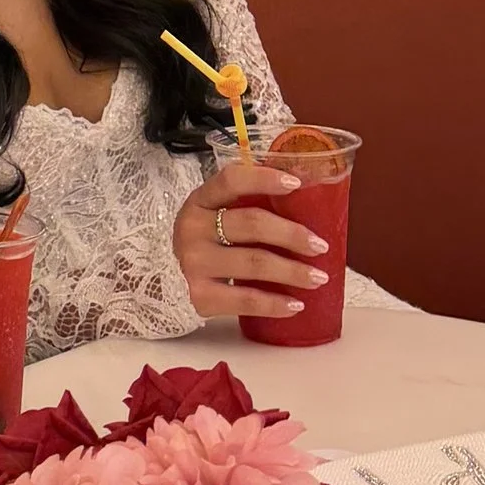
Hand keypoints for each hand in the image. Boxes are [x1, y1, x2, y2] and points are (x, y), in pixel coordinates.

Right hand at [174, 159, 330, 324]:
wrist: (165, 283)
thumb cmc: (206, 243)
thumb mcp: (215, 217)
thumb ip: (246, 206)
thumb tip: (307, 201)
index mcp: (200, 200)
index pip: (232, 179)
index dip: (264, 178)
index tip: (296, 184)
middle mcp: (193, 227)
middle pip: (251, 224)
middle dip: (291, 234)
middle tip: (319, 246)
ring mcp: (194, 263)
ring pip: (254, 263)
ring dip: (292, 271)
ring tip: (319, 278)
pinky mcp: (200, 296)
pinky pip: (245, 300)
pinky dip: (275, 304)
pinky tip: (296, 305)